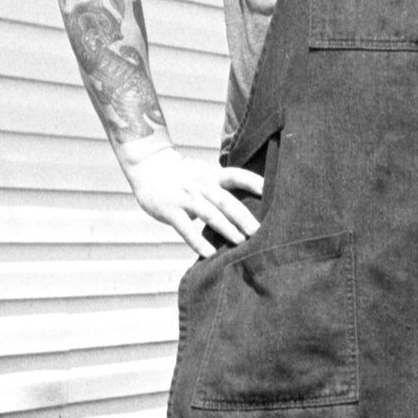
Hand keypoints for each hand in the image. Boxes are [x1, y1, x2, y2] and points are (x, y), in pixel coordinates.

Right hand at [125, 144, 263, 258]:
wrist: (147, 164)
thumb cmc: (181, 174)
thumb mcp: (203, 173)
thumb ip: (221, 188)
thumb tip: (245, 209)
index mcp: (212, 175)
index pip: (236, 175)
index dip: (254, 182)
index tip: (270, 191)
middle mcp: (201, 185)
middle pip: (226, 200)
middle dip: (244, 216)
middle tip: (259, 231)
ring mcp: (185, 197)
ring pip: (209, 214)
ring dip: (226, 228)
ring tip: (242, 241)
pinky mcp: (170, 210)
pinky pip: (186, 228)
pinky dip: (198, 242)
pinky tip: (210, 254)